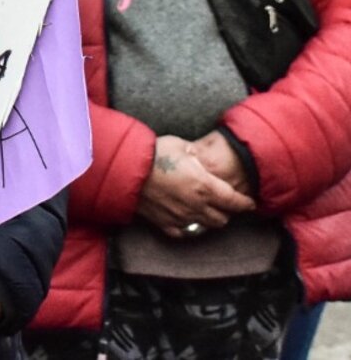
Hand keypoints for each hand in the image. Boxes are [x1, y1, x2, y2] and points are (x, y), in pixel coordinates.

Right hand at [136, 135, 254, 237]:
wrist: (126, 169)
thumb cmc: (153, 153)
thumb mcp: (179, 145)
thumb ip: (195, 153)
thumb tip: (199, 154)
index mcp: (204, 186)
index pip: (234, 201)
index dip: (245, 203)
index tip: (249, 203)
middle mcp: (196, 206)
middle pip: (222, 218)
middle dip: (226, 211)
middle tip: (224, 203)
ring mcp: (181, 217)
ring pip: (206, 226)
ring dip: (209, 219)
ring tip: (206, 210)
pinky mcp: (165, 223)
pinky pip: (184, 231)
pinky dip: (188, 226)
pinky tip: (185, 217)